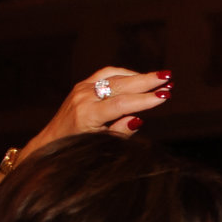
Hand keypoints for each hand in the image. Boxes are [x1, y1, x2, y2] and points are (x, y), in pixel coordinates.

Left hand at [17, 67, 172, 163]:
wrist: (52, 141)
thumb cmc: (78, 147)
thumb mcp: (101, 144)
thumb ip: (120, 131)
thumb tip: (138, 118)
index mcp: (87, 115)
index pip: (122, 104)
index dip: (145, 100)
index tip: (165, 96)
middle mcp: (83, 98)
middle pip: (121, 85)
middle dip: (147, 81)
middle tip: (169, 78)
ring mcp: (81, 88)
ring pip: (115, 77)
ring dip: (139, 76)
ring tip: (161, 78)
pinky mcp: (82, 85)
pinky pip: (107, 74)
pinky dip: (125, 74)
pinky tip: (139, 77)